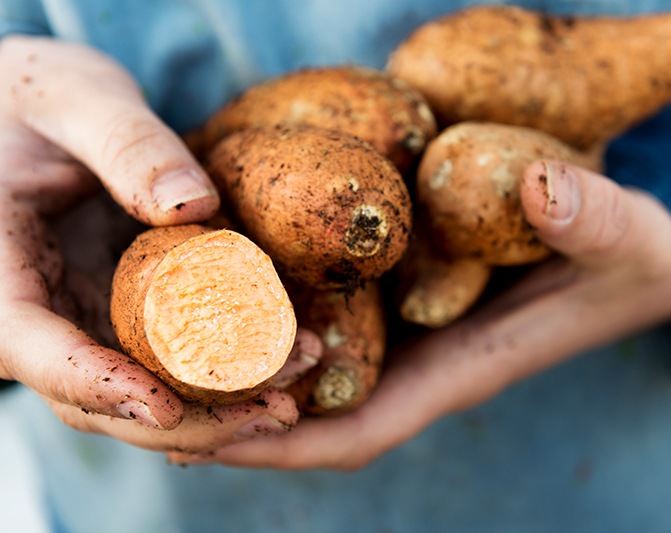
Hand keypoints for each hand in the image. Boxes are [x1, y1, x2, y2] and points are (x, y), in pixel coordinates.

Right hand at [0, 35, 317, 452]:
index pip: (31, 347)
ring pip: (140, 387)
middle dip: (187, 416)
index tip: (165, 408)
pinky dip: (221, 367)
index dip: (96, 385)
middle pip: (97, 396)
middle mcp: (35, 310)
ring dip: (216, 403)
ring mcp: (81, 317)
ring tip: (294, 388)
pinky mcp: (121, 310)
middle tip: (274, 411)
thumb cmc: (41, 96)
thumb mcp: (76, 97)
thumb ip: (127, 143)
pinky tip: (281, 358)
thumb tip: (193, 206)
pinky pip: (168, 355)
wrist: (41, 111)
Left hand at [172, 159, 670, 468]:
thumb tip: (544, 190)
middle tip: (148, 387)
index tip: (207, 436)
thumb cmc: (637, 256)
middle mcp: (423, 359)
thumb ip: (595, 220)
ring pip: (310, 366)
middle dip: (235, 413)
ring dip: (238, 364)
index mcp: (461, 366)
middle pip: (311, 410)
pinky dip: (270, 315)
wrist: (639, 246)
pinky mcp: (405, 292)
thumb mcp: (629, 235)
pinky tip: (224, 285)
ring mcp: (410, 329)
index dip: (284, 443)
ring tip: (160, 342)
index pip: (359, 428)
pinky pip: (327, 317)